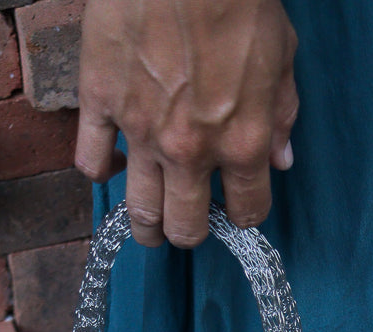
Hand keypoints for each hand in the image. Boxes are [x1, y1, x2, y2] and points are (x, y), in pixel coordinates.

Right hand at [75, 0, 298, 247]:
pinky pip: (91, 161)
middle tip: (189, 224)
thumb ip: (281, 116)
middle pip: (186, 227)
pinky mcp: (101, 103)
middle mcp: (191, 150)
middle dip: (190, 233)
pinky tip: (114, 166)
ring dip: (146, 226)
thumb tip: (280, 160)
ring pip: (139, 210)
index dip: (244, 214)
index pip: (247, 211)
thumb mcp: (281, 57)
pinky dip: (101, 172)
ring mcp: (142, 131)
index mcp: (242, 142)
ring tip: (150, 225)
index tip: (238, 208)